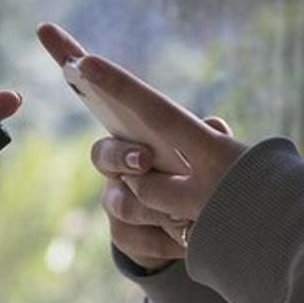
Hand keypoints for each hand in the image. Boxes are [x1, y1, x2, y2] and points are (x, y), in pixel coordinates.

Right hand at [37, 22, 246, 266]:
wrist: (212, 231)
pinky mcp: (125, 235)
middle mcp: (122, 161)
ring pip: (121, 202)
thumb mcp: (226, 156)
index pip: (106, 92)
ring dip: (160, 210)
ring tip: (192, 215)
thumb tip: (214, 125)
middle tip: (144, 162)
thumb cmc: (219, 182)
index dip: (77, 64)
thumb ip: (215, 138)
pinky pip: (136, 238)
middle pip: (103, 153)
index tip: (78, 61)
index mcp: (143, 129)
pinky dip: (167, 241)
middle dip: (120, 156)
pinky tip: (186, 238)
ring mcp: (119, 198)